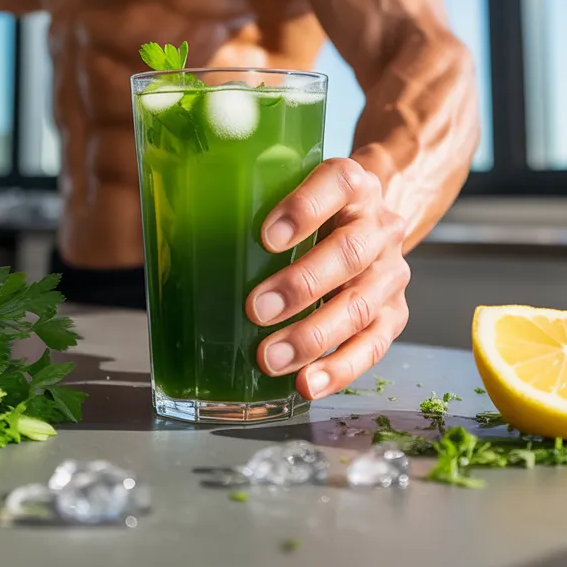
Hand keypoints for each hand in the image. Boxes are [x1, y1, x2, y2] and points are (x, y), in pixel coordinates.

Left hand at [247, 158, 410, 399]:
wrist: (367, 220)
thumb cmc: (312, 210)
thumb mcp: (289, 192)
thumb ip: (250, 207)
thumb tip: (172, 243)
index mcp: (352, 184)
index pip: (337, 184)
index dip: (304, 209)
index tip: (266, 237)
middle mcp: (378, 225)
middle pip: (349, 253)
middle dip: (302, 285)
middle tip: (256, 308)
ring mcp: (390, 271)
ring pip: (360, 305)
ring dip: (313, 335)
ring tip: (271, 357)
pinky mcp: (394, 313)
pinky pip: (373, 345)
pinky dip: (339, 368)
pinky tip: (307, 383)